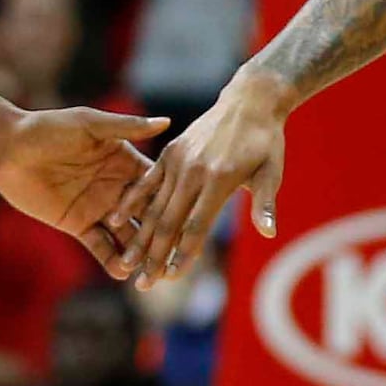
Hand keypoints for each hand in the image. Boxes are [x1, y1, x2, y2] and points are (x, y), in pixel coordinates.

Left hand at [0, 98, 166, 278]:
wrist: (8, 148)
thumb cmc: (47, 128)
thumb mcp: (88, 125)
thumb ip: (125, 128)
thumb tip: (166, 122)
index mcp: (125, 162)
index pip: (156, 186)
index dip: (174, 201)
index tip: (196, 217)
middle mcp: (117, 187)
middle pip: (147, 216)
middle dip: (163, 236)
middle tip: (180, 256)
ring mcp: (98, 208)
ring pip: (126, 236)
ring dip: (140, 254)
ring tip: (154, 273)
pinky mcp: (77, 224)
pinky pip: (99, 245)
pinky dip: (111, 260)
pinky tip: (124, 274)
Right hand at [118, 74, 287, 289]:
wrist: (249, 100)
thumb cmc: (266, 140)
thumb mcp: (272, 170)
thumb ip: (265, 202)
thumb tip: (269, 232)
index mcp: (218, 179)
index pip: (196, 226)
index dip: (183, 253)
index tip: (172, 277)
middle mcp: (193, 172)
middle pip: (169, 221)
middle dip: (155, 256)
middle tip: (143, 284)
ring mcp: (178, 161)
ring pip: (154, 206)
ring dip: (140, 237)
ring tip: (128, 264)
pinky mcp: (169, 152)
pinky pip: (146, 182)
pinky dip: (130, 202)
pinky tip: (114, 222)